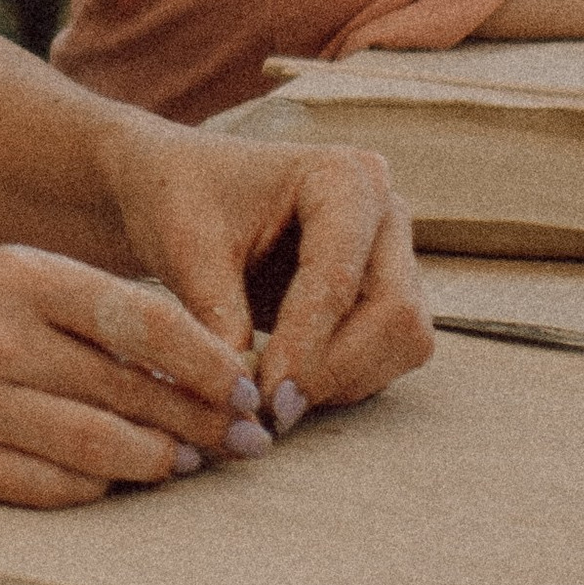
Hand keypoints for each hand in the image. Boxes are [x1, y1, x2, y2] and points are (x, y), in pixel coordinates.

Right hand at [0, 240, 267, 510]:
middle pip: (131, 392)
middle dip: (202, 421)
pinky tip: (119, 480)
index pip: (141, 320)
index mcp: (18, 277)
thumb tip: (180, 358)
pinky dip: (98, 488)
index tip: (245, 383)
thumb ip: (79, 307)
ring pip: (101, 449)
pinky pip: (51, 488)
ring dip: (160, 462)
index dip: (207, 360)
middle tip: (246, 438)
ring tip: (190, 462)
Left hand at [96, 121, 430, 423]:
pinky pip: (388, 355)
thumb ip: (219, 318)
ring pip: (401, 342)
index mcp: (342, 176)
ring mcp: (393, 254)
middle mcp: (384, 212)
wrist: (181, 193)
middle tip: (274, 408)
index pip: (338, 276)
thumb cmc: (183, 202)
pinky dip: (342, 380)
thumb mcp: (188, 250)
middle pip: (394, 312)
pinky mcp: (386, 295)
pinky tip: (289, 385)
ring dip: (341, 381)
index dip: (307, 344)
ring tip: (274, 398)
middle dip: (334, 368)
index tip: (270, 396)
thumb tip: (244, 398)